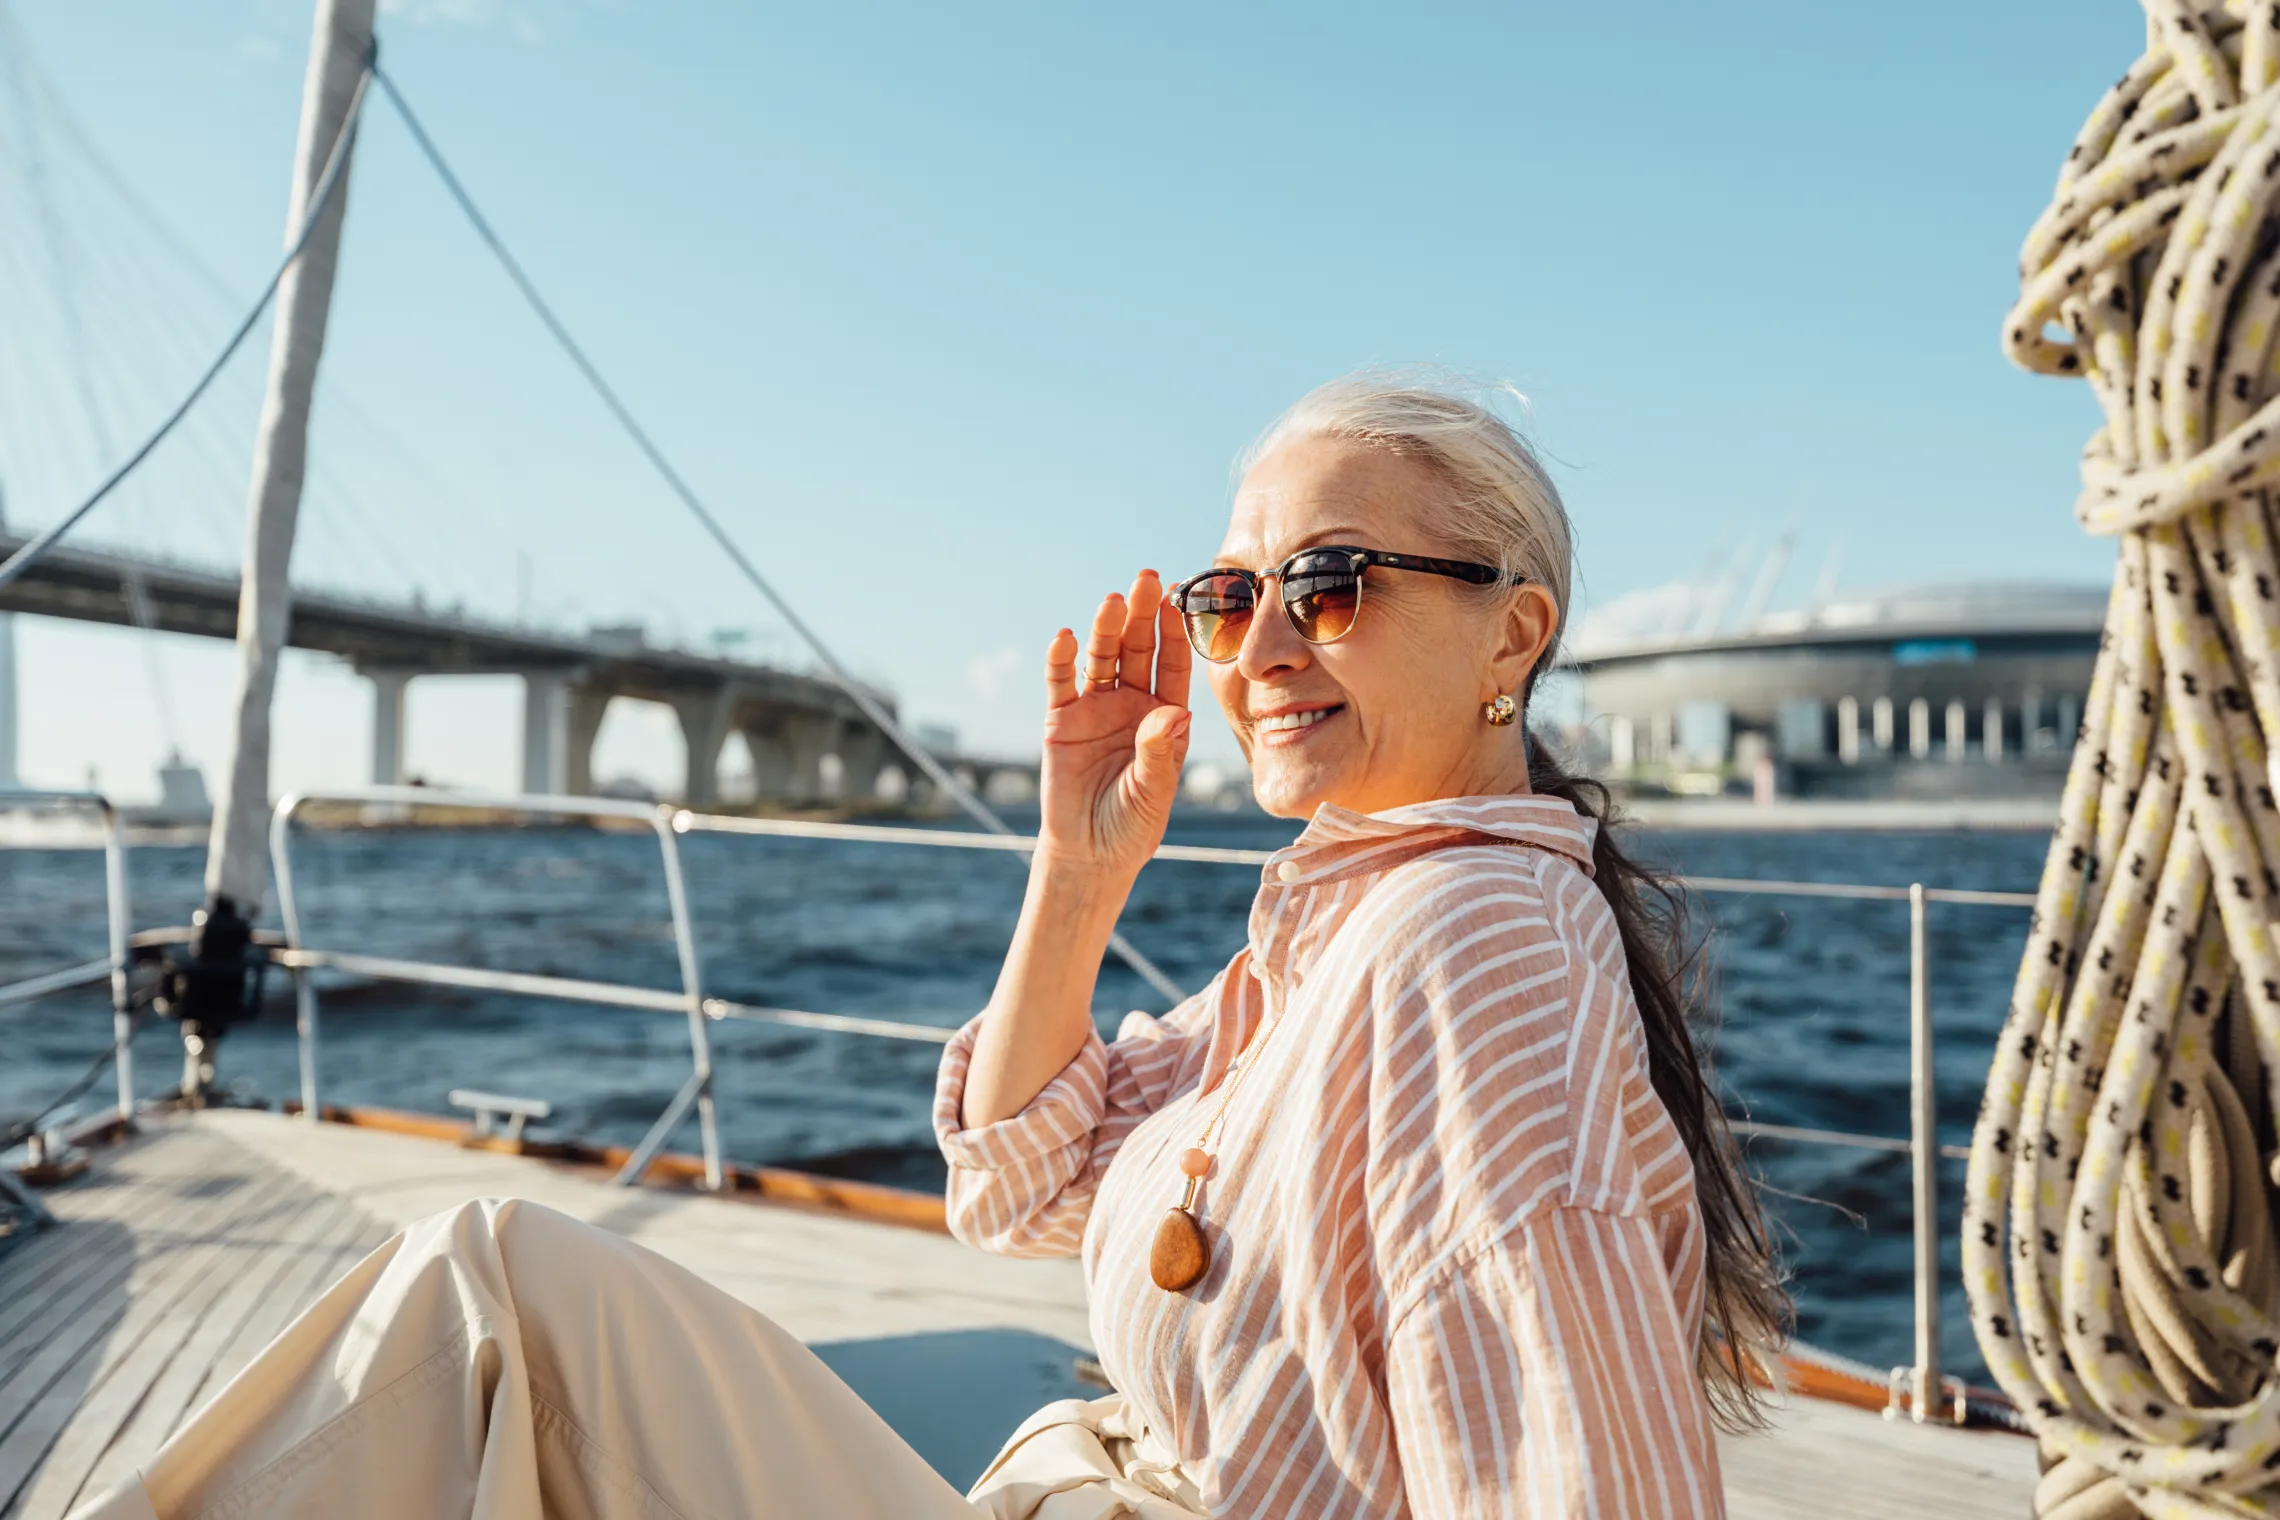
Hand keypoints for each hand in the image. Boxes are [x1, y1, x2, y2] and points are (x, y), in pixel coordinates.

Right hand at [1037, 569, 1193, 880]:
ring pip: (1101, 658)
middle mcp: (1131, 703)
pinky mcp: (1060, 720)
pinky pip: (1061, 683)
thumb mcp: (1153, 791)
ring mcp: (1095, 708)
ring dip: (1106, 629)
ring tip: (1112, 601)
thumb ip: (1160, 752)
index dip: (1176, 635)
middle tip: (1147, 579)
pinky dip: (1060, 660)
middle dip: (1143, 616)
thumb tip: (1174, 714)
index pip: (1173, 666)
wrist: (1090, 853)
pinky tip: (1065, 636)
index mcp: (1165, 715)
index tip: (1181, 602)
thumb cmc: (1132, 825)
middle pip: (1137, 650)